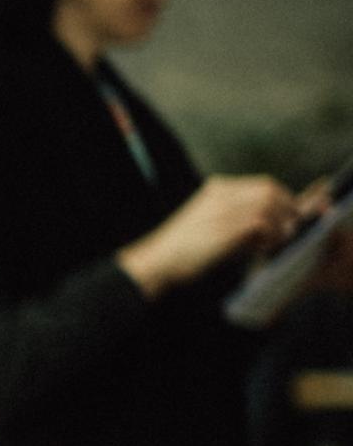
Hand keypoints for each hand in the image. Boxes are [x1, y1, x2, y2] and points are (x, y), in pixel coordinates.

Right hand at [117, 174, 300, 299]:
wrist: (157, 261)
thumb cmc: (179, 250)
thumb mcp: (205, 222)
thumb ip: (230, 215)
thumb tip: (264, 224)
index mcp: (216, 189)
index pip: (262, 184)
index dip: (282, 199)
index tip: (287, 216)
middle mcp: (222, 194)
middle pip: (270, 189)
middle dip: (287, 208)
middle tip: (289, 229)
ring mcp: (225, 208)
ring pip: (270, 204)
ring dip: (280, 223)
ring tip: (277, 240)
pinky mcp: (228, 226)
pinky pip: (263, 222)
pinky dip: (270, 235)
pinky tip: (264, 248)